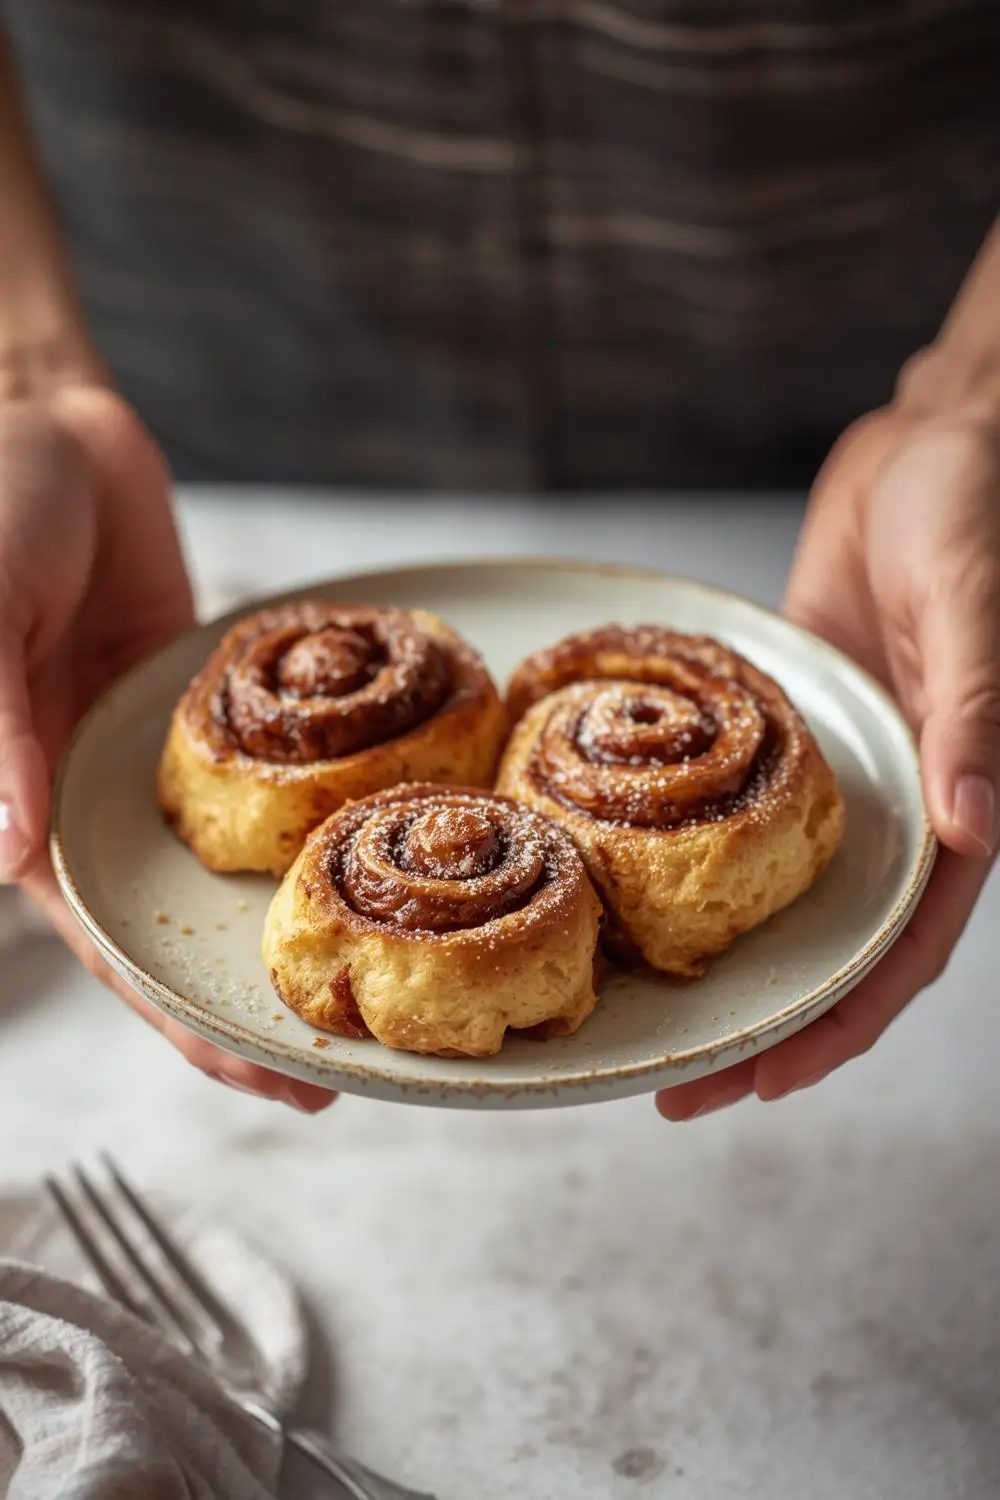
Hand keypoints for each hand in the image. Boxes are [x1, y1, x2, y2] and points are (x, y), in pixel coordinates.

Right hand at [0, 383, 334, 1110]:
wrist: (46, 424)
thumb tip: (8, 852)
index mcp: (26, 808)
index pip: (107, 944)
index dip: (178, 1015)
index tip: (262, 1075)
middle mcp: (94, 804)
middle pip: (179, 930)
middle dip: (256, 1001)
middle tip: (352, 1069)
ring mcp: (158, 763)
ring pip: (229, 866)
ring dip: (291, 924)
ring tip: (380, 984)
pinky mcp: (210, 713)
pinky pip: (266, 776)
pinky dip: (309, 818)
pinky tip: (365, 855)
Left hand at [657, 389, 999, 1119]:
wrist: (931, 443)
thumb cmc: (977, 513)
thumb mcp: (974, 612)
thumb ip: (975, 719)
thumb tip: (970, 833)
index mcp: (958, 804)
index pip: (901, 951)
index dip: (837, 1025)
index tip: (763, 1081)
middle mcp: (897, 808)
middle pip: (828, 946)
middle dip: (761, 1022)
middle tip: (676, 1082)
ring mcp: (835, 776)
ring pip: (777, 891)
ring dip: (719, 955)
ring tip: (640, 1008)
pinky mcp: (783, 732)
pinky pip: (737, 808)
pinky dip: (694, 851)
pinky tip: (632, 882)